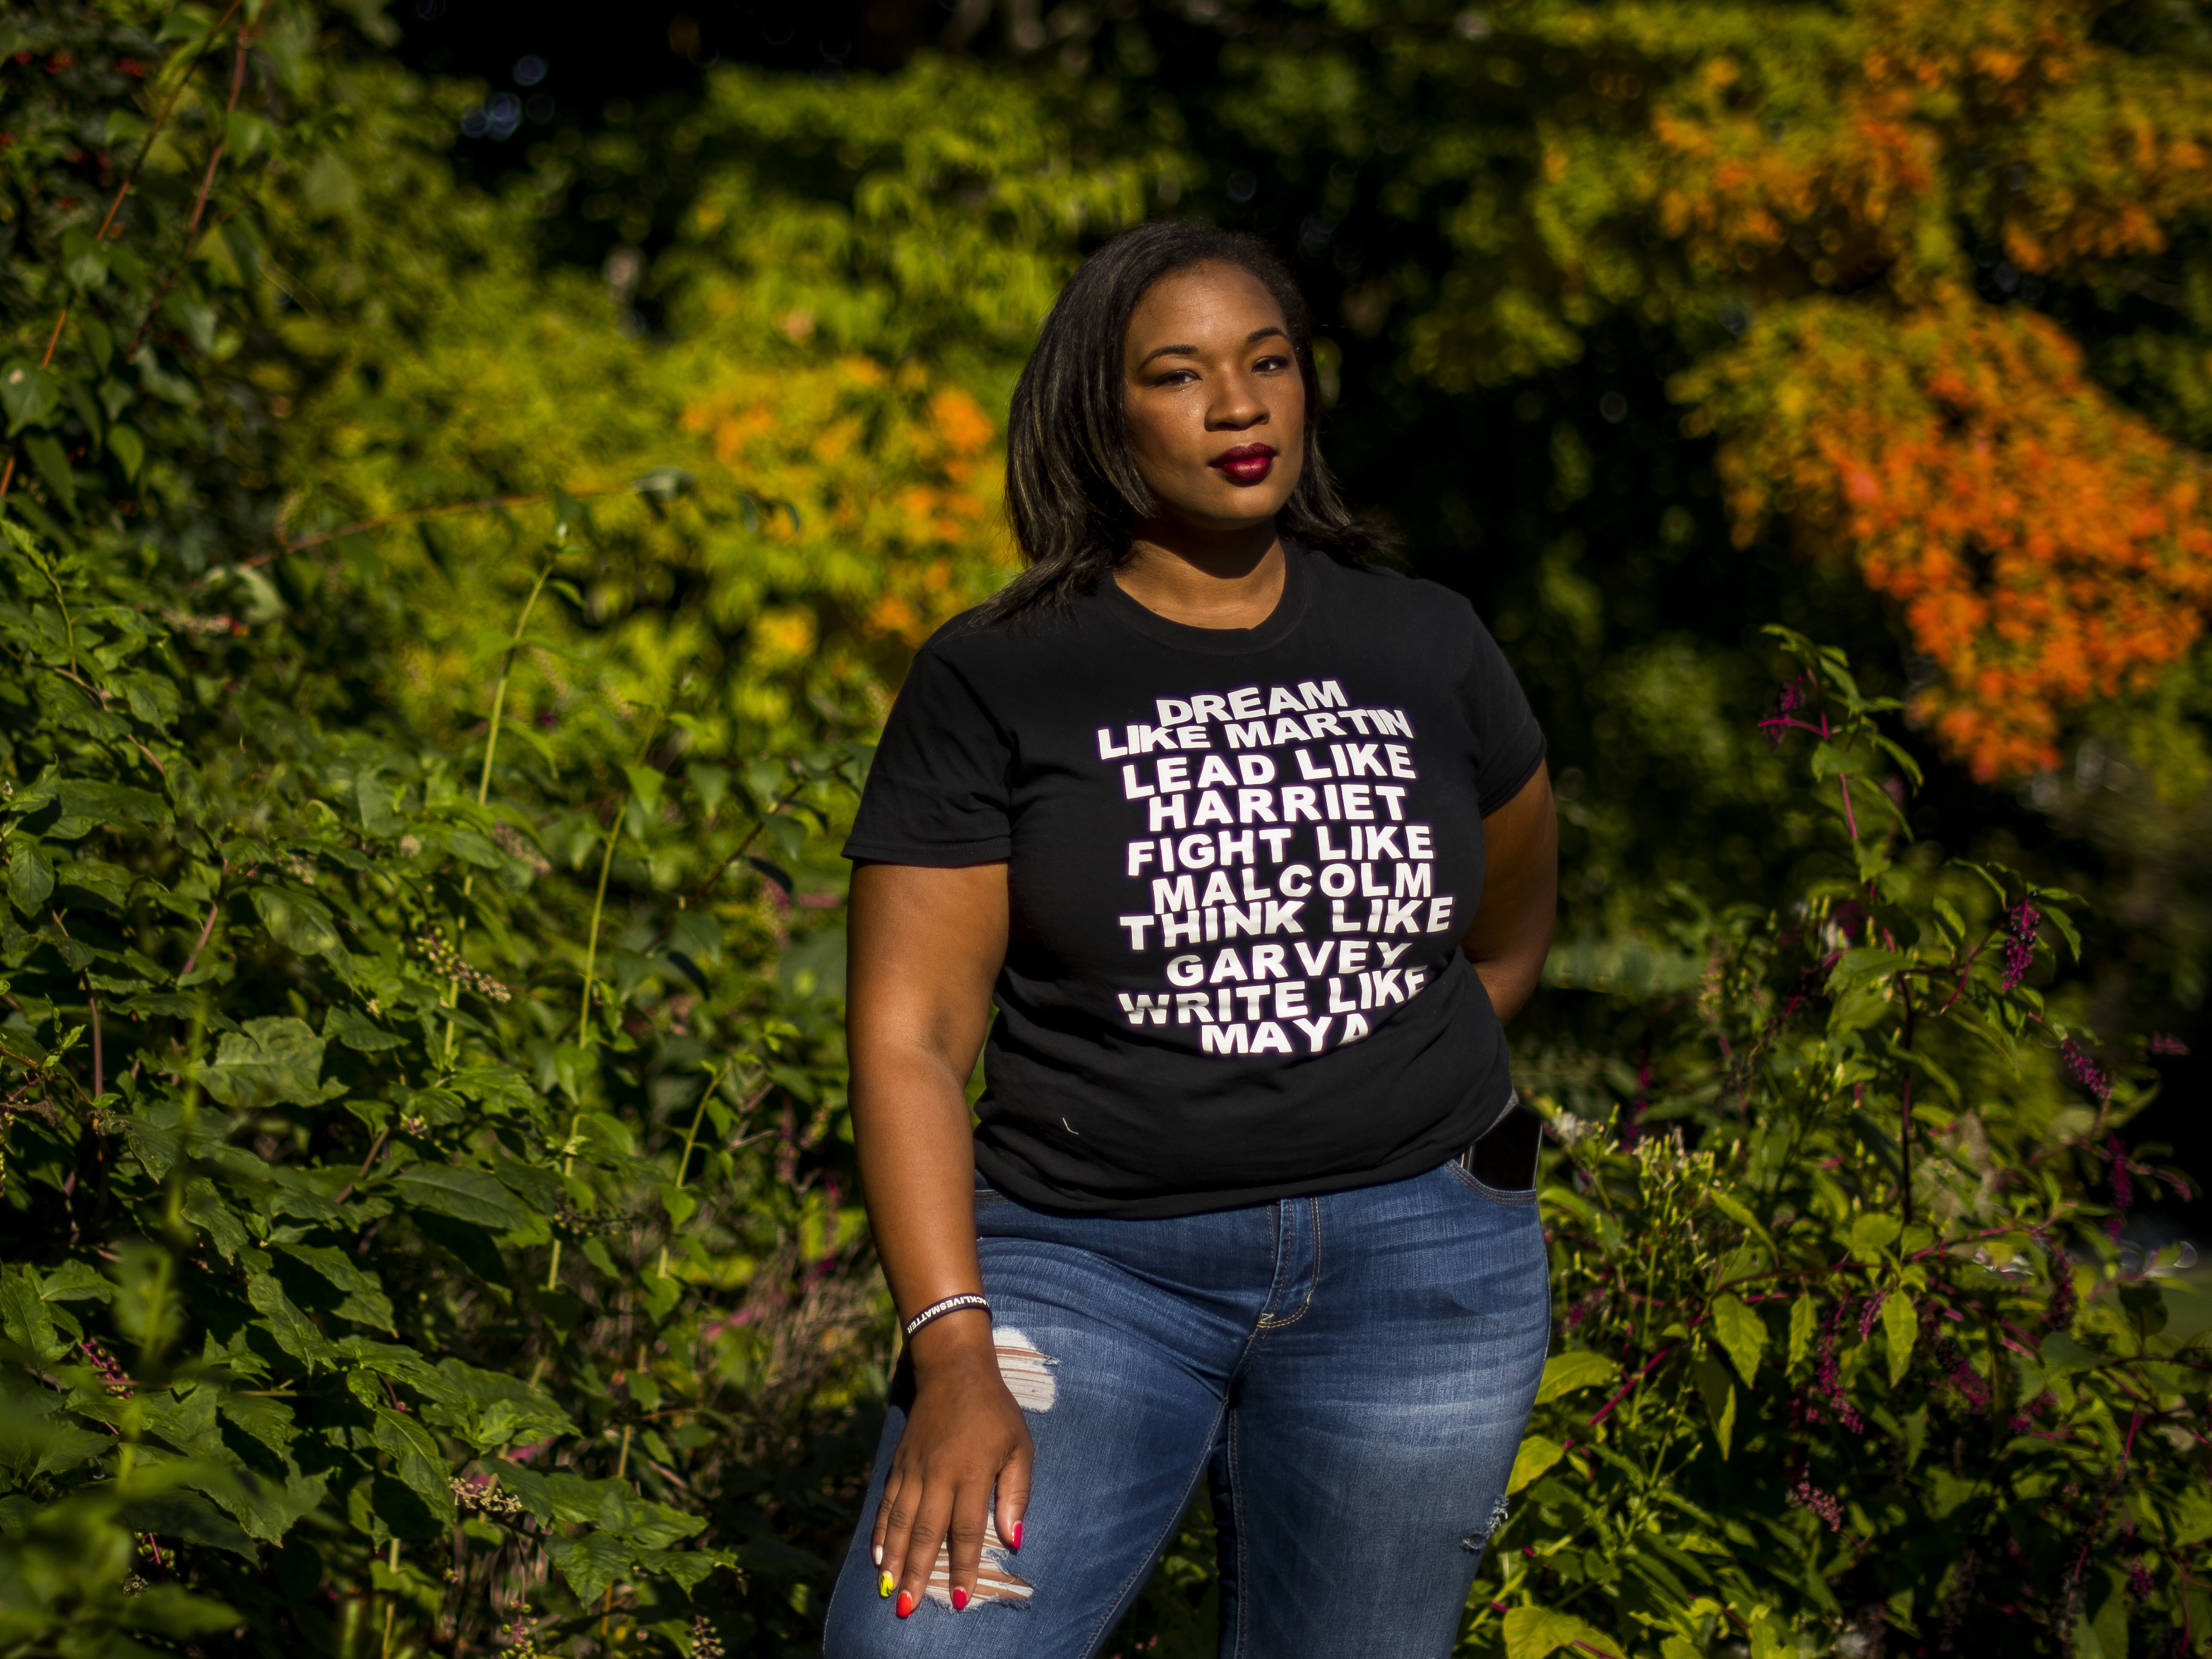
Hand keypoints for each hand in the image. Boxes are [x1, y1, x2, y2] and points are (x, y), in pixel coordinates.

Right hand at [872, 1316, 1032, 1616]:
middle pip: (925, 1533)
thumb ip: (1017, 1493)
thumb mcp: (1020, 1447)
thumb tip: (1015, 1539)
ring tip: (889, 1592)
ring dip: (894, 1560)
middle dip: (917, 1573)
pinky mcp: (899, 1462)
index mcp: (972, 1472)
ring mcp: (914, 1468)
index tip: (958, 1598)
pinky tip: (877, 1556)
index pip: (966, 1530)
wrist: (954, 1370)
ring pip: (900, 1522)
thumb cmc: (995, 1412)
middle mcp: (938, 1474)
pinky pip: (887, 1503)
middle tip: (908, 1609)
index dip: (962, 1566)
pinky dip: (880, 1531)